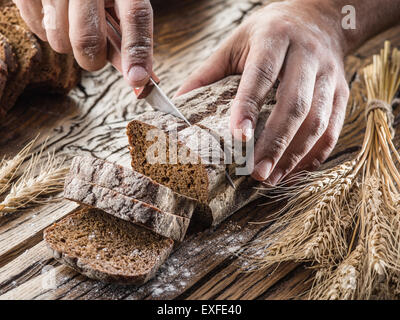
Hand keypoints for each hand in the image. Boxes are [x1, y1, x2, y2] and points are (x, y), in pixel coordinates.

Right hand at [13, 0, 153, 86]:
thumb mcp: (119, 4)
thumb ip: (129, 38)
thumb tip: (138, 76)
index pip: (135, 16)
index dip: (136, 51)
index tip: (137, 79)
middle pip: (88, 39)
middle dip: (93, 59)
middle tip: (95, 54)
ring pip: (60, 41)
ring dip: (69, 45)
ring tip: (73, 23)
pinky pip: (38, 30)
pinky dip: (49, 32)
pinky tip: (57, 15)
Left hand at [176, 0, 349, 183]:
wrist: (321, 18)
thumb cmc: (270, 33)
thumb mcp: (236, 43)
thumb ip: (208, 73)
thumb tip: (177, 104)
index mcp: (274, 38)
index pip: (261, 75)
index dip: (249, 107)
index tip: (239, 138)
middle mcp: (306, 55)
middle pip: (294, 103)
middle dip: (275, 142)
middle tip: (256, 172)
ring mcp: (329, 75)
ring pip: (318, 120)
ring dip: (295, 154)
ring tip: (271, 178)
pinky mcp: (342, 92)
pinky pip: (333, 128)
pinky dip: (314, 154)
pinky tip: (294, 171)